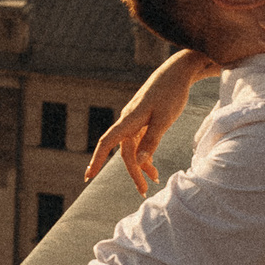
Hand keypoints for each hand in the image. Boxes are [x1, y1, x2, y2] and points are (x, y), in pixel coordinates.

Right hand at [87, 51, 213, 193]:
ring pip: (133, 148)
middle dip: (133, 173)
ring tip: (154, 180)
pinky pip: (140, 141)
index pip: (107, 143)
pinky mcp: (143, 119)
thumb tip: (138, 163)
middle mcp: (128, 121)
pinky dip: (146, 153)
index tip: (88, 176)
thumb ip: (152, 141)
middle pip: (125, 152)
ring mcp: (134, 120)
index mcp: (129, 120)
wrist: (177, 72)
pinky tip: (153, 164)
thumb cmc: (171, 94)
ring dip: (141, 165)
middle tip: (143, 191)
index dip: (96, 160)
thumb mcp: (164, 120)